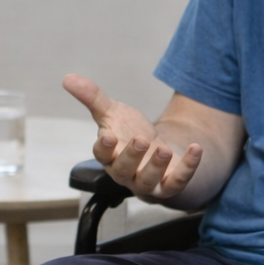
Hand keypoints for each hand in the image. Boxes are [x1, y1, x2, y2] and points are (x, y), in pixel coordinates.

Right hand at [63, 73, 201, 201]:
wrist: (157, 153)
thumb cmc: (130, 133)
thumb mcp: (113, 113)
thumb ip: (92, 97)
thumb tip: (68, 78)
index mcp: (110, 155)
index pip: (102, 155)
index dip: (103, 148)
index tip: (107, 135)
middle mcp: (126, 173)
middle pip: (123, 171)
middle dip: (132, 157)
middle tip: (141, 140)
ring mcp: (148, 182)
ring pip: (148, 182)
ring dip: (156, 167)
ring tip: (164, 149)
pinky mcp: (169, 186)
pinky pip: (178, 182)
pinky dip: (187, 168)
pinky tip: (196, 149)